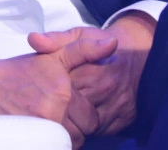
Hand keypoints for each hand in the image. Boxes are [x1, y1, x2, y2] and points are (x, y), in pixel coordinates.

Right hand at [0, 35, 117, 146]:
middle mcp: (54, 112)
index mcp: (63, 92)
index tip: (70, 104)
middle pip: (83, 134)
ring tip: (52, 122)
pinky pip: (56, 149)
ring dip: (66, 137)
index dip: (84, 112)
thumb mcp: (52, 54)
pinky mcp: (31, 141)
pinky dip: (54, 145)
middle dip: (77, 126)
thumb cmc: (18, 72)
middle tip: (60, 114)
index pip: (93, 118)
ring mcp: (42, 129)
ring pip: (71, 144)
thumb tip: (113, 42)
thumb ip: (84, 49)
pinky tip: (45, 134)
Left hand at [28, 14, 154, 135]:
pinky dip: (89, 129)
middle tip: (48, 104)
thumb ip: (55, 39)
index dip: (49, 90)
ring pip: (86, 124)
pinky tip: (80, 120)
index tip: (42, 89)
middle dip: (59, 108)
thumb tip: (32, 39)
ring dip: (73, 122)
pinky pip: (101, 131)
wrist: (134, 52)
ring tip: (63, 113)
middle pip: (73, 107)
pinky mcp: (125, 119)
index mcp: (91, 67)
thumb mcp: (78, 35)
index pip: (62, 87)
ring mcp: (117, 105)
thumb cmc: (99, 43)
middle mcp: (106, 87)